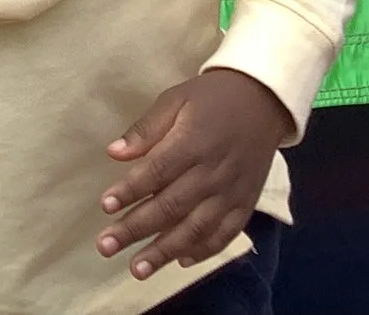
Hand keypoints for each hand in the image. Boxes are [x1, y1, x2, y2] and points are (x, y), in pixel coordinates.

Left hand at [97, 69, 293, 279]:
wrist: (263, 100)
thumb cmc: (211, 99)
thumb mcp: (175, 99)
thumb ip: (146, 129)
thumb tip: (114, 153)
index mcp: (193, 141)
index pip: (156, 171)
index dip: (130, 190)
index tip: (105, 205)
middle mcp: (213, 171)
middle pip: (171, 206)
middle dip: (136, 229)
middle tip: (106, 246)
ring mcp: (232, 191)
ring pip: (197, 228)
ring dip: (165, 251)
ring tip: (137, 269)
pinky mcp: (246, 204)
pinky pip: (226, 234)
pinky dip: (204, 250)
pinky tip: (181, 261)